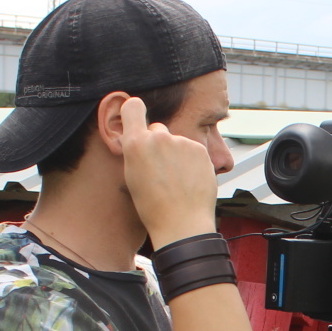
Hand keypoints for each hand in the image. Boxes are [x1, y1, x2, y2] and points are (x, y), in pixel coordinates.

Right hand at [119, 96, 217, 249]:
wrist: (181, 223)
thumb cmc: (153, 206)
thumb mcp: (132, 176)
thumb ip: (136, 150)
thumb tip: (141, 136)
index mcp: (135, 144)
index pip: (132, 106)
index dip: (134, 110)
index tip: (137, 114)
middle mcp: (158, 137)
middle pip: (157, 129)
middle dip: (158, 143)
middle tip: (160, 170)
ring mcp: (181, 142)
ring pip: (177, 142)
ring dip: (176, 154)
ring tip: (176, 181)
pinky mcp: (200, 149)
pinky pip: (192, 150)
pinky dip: (191, 161)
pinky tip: (188, 180)